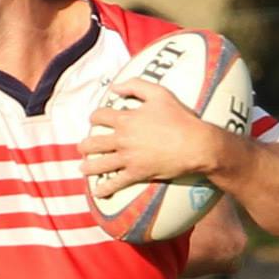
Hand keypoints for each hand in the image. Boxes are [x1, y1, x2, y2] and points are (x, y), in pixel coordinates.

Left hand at [80, 80, 223, 198]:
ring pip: (100, 164)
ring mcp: (128, 158)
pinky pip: (116, 183)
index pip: (100, 117)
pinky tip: (97, 193)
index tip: (95, 120)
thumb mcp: (160, 93)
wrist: (196, 143)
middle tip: (82, 147)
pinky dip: (104, 189)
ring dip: (89, 167)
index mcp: (126, 120)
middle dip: (85, 145)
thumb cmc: (180, 117)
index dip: (95, 117)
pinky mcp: (137, 173)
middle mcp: (122, 139)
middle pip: (94, 143)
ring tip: (83, 168)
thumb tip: (115, 87)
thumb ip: (136, 85)